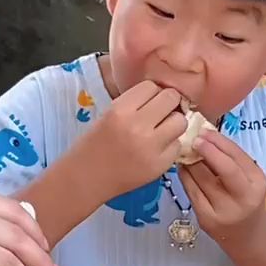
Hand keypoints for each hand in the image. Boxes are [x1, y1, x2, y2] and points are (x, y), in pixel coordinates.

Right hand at [71, 80, 185, 196]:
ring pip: (181, 122)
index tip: (148, 102)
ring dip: (173, 124)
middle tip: (160, 113)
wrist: (85, 180)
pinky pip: (178, 145)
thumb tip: (163, 94)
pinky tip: (157, 150)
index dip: (151, 93)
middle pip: (171, 99)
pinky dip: (170, 146)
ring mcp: (151, 148)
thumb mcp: (107, 114)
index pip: (152, 86)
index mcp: (120, 110)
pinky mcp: (160, 166)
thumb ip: (134, 103)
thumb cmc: (93, 145)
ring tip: (161, 131)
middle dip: (168, 104)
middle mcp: (138, 126)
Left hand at [179, 132, 265, 242]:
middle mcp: (243, 199)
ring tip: (185, 149)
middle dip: (206, 151)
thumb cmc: (246, 199)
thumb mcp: (249, 179)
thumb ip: (232, 160)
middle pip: (223, 170)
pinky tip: (183, 167)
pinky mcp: (205, 219)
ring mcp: (223, 211)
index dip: (219, 143)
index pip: (237, 159)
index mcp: (256, 184)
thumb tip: (207, 136)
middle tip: (193, 138)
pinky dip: (185, 176)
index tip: (205, 131)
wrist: (246, 235)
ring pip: (202, 179)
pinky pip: (192, 192)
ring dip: (191, 161)